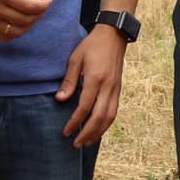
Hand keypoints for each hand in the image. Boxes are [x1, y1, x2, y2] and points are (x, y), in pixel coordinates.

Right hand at [0, 0, 52, 41]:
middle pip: (25, 20)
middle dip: (39, 14)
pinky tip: (19, 22)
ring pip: (16, 31)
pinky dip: (16, 32)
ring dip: (29, 25)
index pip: (29, 6)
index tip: (48, 0)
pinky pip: (4, 37)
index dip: (43, 5)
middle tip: (42, 5)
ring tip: (32, 14)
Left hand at [56, 25, 127, 146]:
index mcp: (96, 78)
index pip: (85, 107)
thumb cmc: (92, 45)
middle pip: (99, 117)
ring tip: (87, 142)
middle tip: (76, 144)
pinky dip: (106, 123)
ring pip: (109, 117)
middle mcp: (108, 86)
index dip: (75, 122)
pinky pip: (114, 111)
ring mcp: (115, 88)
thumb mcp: (76, 59)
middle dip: (88, 133)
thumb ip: (69, 81)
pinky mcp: (119, 89)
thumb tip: (60, 100)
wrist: (114, 35)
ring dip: (98, 132)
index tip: (66, 132)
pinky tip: (98, 129)